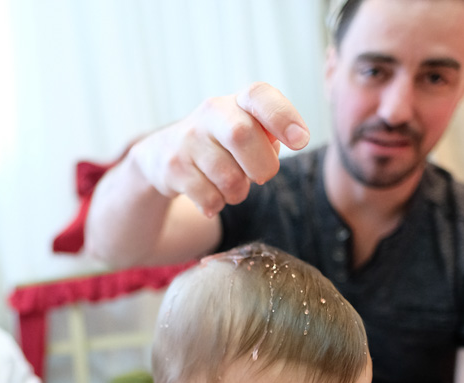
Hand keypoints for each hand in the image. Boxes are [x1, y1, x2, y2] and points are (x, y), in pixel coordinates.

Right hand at [129, 82, 308, 216]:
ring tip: (231, 187)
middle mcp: (209, 113)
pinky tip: (210, 196)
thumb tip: (291, 140)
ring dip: (238, 192)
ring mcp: (188, 140)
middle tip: (261, 177)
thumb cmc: (220, 145)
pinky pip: (209, 198)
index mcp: (236, 102)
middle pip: (243, 136)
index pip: (259, 96)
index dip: (283, 116)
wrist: (162, 155)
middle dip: (262, 167)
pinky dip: (217, 205)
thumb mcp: (245, 131)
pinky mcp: (173, 168)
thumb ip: (270, 135)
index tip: (301, 141)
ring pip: (228, 177)